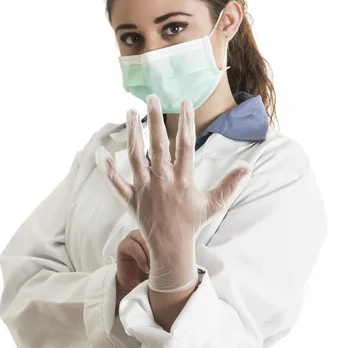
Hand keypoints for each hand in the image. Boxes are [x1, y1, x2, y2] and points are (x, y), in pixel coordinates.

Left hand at [99, 94, 249, 291]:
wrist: (172, 249)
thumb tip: (247, 167)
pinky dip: (107, 169)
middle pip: (158, 145)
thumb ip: (230, 184)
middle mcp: (162, 181)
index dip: (186, 122)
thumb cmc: (193, 224)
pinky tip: (101, 152)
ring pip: (135, 157)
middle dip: (155, 120)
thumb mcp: (214, 204)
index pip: (186, 145)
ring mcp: (144, 189)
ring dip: (132, 134)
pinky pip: (116, 183)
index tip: (185, 102)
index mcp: (183, 180)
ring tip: (129, 111)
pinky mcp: (131, 199)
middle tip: (152, 98)